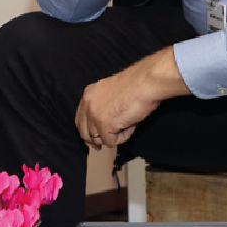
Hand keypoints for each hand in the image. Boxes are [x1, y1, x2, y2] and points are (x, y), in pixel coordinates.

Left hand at [75, 47, 189, 149]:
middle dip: (96, 141)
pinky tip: (131, 125)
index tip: (95, 139)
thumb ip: (102, 106)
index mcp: (88, 94)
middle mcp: (88, 104)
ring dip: (114, 136)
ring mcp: (95, 115)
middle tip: (107, 144)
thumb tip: (102, 126)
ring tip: (128, 124)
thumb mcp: (111, 92)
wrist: (146, 82)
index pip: (80, 120)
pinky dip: (123, 137)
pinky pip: (111, 142)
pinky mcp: (105, 125)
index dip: (88, 132)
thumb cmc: (136, 85)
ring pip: (99, 139)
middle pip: (85, 133)